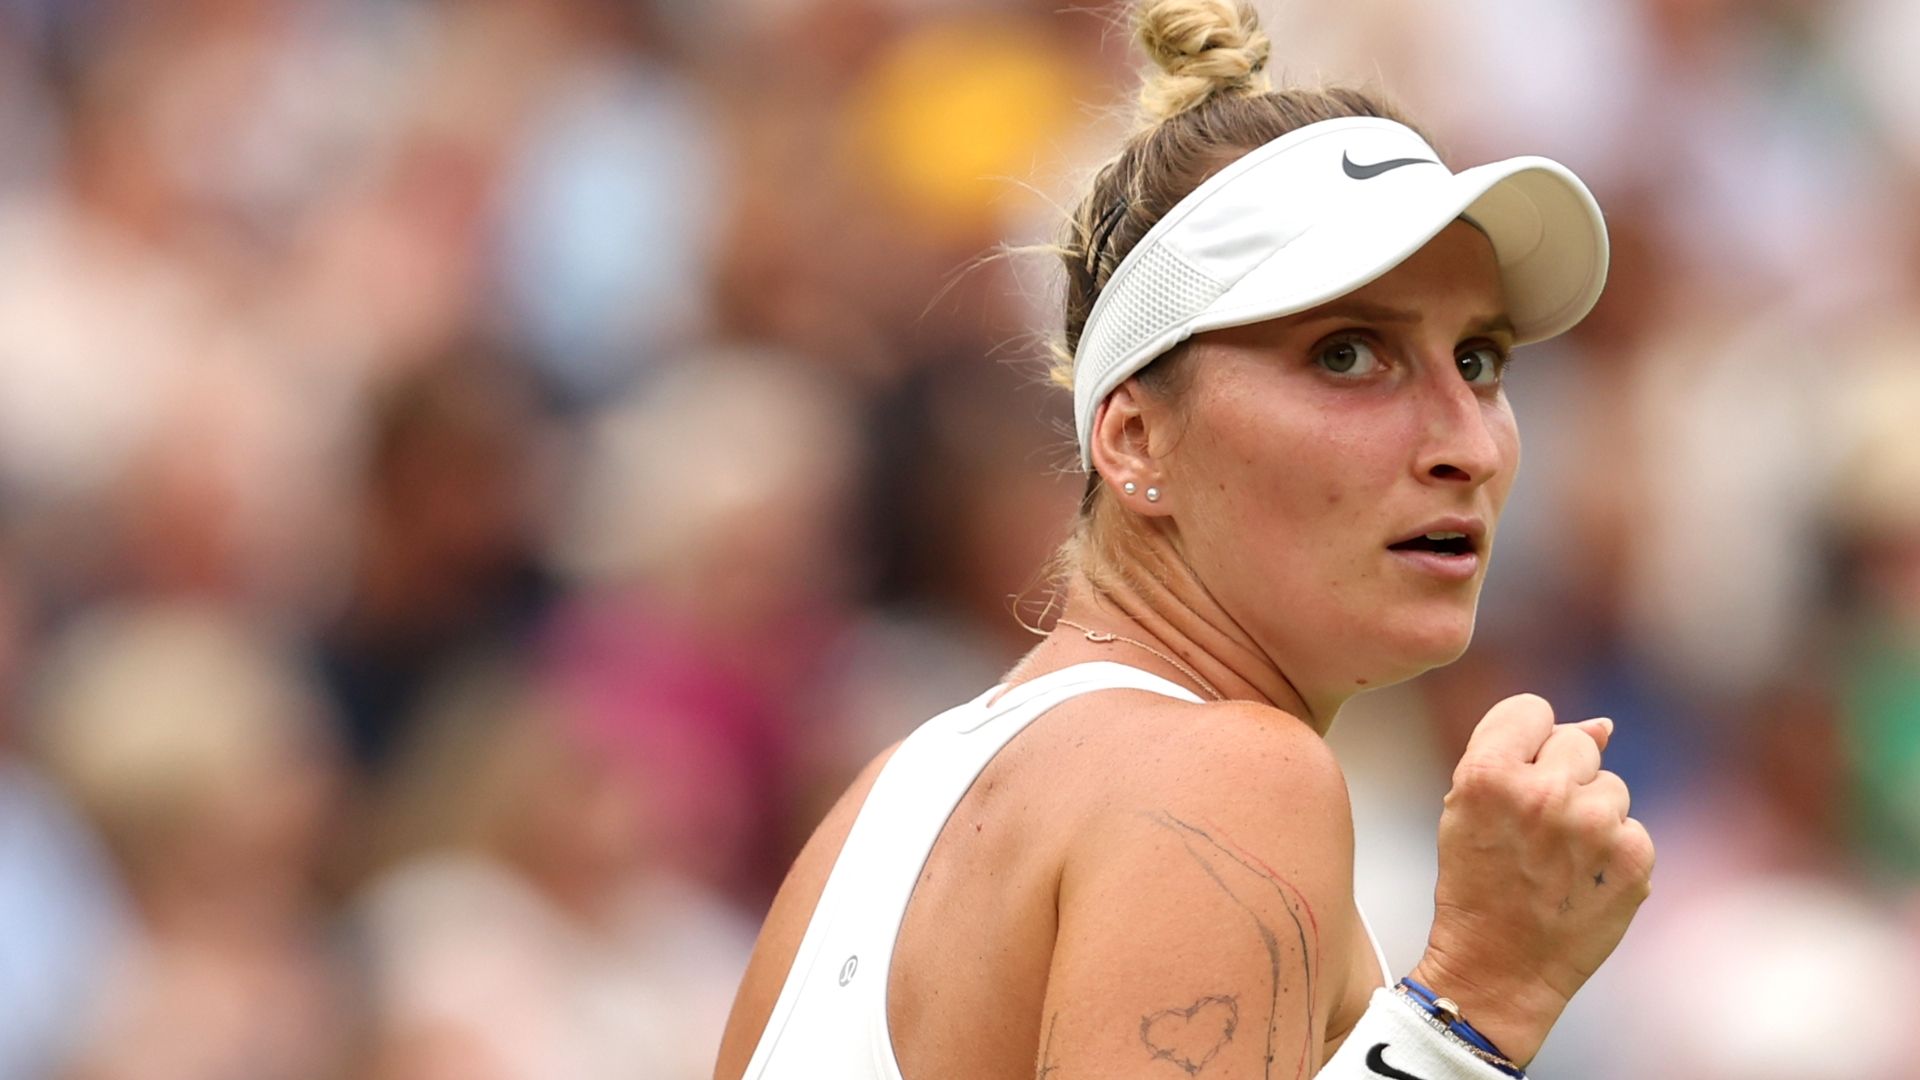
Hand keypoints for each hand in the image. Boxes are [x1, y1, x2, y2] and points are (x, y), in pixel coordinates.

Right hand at [1409, 693, 1654, 1065]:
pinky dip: (1614, 853)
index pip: (1532, 709)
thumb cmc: (1476, 884)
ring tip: (1558, 861)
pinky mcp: (1633, 859)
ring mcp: (1594, 826)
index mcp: (1487, 775)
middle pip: (1577, 743)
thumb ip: (1519, 755)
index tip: (1516, 775)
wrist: (1498, 971)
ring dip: (1591, 815)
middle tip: (1536, 829)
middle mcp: (1544, 793)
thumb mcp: (1465, 810)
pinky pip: (1633, 829)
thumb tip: (1604, 726)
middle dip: (1562, 777)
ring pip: (1611, 787)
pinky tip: (1583, 882)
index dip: (1525, 740)